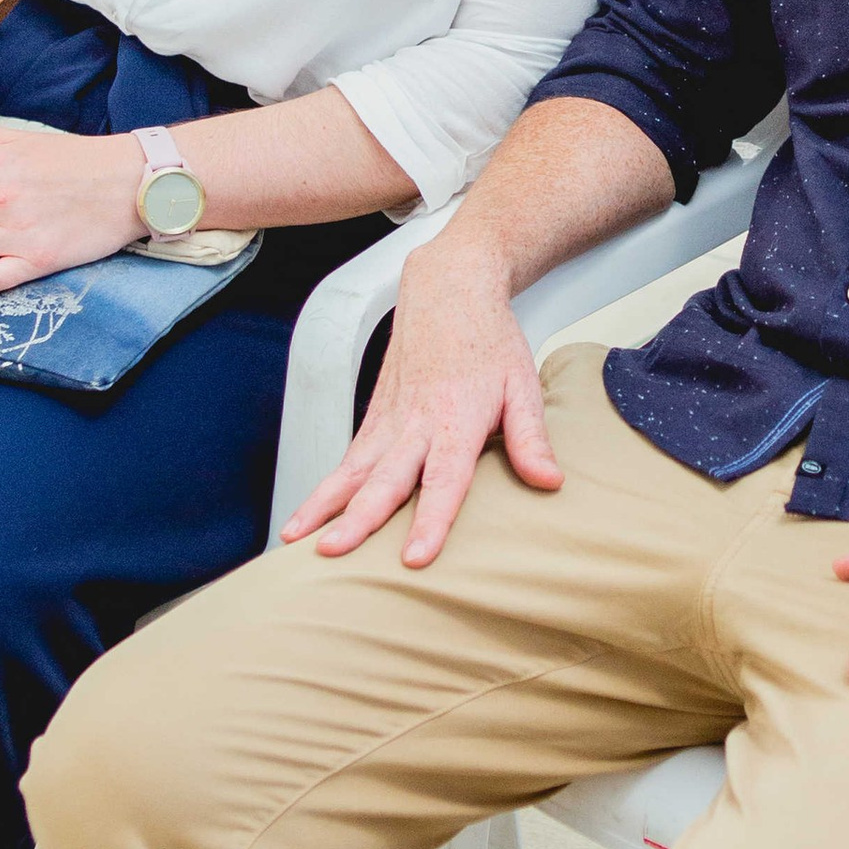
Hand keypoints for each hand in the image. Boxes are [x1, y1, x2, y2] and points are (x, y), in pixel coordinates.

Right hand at [284, 244, 561, 567]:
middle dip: (357, 520)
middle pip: (383, 481)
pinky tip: (305, 518)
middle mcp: (415, 425)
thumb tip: (550, 482)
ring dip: (323, 506)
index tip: (415, 557)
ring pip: (351, 471)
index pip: (444, 481)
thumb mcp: (522, 386)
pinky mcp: (373, 418)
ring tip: (298, 540)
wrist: (448, 290)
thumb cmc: (488, 341)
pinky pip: (346, 461)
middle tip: (333, 551)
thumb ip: (531, 438)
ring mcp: (388, 421)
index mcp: (456, 422)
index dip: (431, 521)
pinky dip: (323, 490)